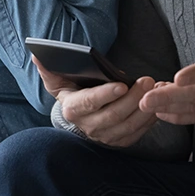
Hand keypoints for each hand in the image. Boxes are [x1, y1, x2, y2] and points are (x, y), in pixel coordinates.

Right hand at [33, 57, 157, 147]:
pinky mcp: (119, 141)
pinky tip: (158, 104)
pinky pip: (137, 133)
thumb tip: (36, 54)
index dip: (106, 95)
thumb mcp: (56, 79)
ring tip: (156, 89)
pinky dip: (150, 119)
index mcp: (73, 109)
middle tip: (147, 81)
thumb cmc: (71, 91)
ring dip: (145, 108)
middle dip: (133, 98)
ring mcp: (105, 136)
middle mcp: (88, 126)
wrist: (78, 115)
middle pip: (114, 115)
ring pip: (128, 126)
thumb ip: (48, 68)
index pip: (89, 103)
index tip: (121, 84)